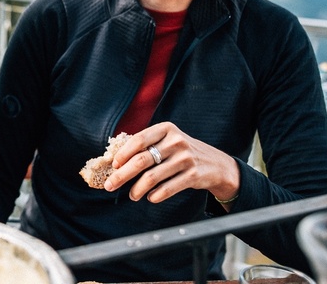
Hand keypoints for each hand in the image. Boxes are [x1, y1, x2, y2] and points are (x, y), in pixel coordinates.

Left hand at [103, 122, 239, 208]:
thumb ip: (148, 145)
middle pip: (141, 160)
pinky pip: (167, 188)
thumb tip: (117, 160)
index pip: (138, 140)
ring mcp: (185, 159)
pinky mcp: (193, 175)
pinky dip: (155, 195)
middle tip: (110, 185)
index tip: (114, 165)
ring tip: (132, 195)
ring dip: (137, 189)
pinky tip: (149, 197)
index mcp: (166, 129)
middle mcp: (176, 141)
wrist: (216, 164)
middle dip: (122, 175)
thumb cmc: (183, 152)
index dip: (123, 154)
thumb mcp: (168, 140)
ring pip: (152, 177)